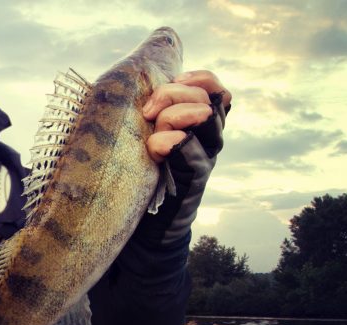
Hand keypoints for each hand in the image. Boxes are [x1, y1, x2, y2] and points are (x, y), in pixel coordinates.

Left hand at [134, 70, 229, 247]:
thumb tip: (132, 80)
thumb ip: (152, 111)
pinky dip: (170, 143)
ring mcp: (205, 158)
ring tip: (153, 133)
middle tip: (147, 113)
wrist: (147, 223)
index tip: (173, 81)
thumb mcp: (147, 133)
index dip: (198, 79)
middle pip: (206, 97)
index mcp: (201, 124)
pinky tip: (156, 149)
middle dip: (171, 95)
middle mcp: (209, 138)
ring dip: (172, 117)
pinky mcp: (194, 178)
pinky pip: (190, 150)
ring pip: (204, 117)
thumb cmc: (141, 172)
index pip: (215, 88)